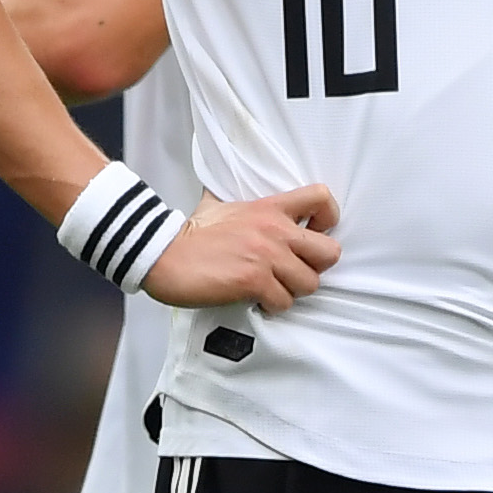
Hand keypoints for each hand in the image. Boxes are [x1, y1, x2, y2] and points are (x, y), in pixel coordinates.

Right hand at [149, 184, 342, 310]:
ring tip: (270, 288)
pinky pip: (284, 302)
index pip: (321, 198)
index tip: (313, 233)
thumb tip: (233, 186)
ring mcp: (266, 256)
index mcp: (270, 207)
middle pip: (330, 252)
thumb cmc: (190, 233)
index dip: (328, 219)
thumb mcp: (220, 204)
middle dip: (315, 267)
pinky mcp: (254, 281)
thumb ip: (239, 200)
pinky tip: (254, 299)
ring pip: (309, 283)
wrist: (162, 253)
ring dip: (291, 291)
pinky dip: (271, 306)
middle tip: (293, 271)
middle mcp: (274, 230)